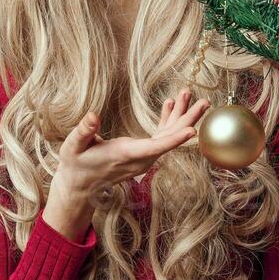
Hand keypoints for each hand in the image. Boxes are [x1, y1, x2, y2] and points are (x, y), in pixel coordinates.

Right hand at [41, 89, 209, 241]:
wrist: (80, 185)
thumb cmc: (76, 164)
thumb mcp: (73, 147)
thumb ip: (84, 131)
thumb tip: (93, 115)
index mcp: (124, 155)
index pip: (154, 148)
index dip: (174, 139)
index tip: (192, 131)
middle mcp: (139, 158)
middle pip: (169, 139)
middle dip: (187, 120)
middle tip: (205, 102)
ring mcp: (142, 157)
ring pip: (167, 136)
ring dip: (179, 116)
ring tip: (188, 94)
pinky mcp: (141, 154)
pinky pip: (159, 137)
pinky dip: (166, 121)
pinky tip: (170, 105)